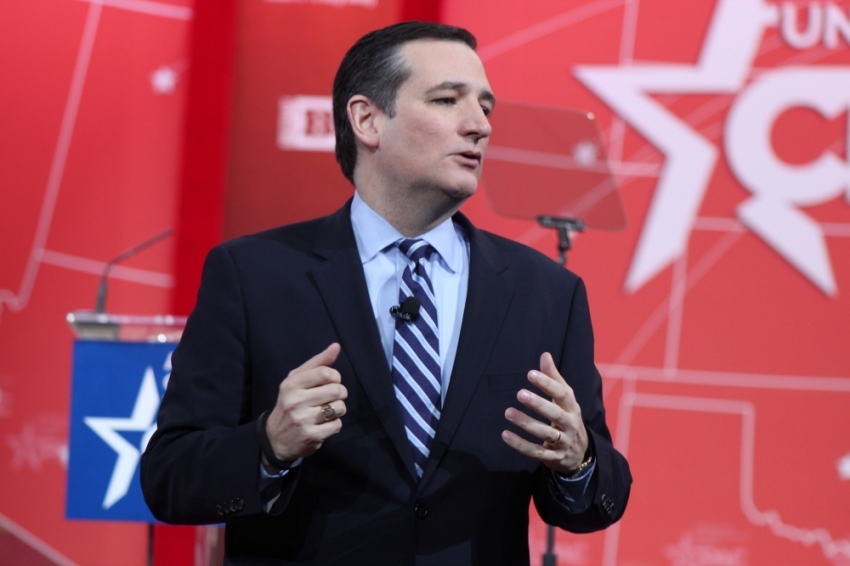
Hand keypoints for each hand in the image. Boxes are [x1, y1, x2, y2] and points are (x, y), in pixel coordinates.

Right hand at [264, 343, 347, 465]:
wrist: (275, 438)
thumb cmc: (290, 402)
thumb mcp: (297, 380)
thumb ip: (317, 363)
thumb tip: (336, 346)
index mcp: (291, 384)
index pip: (325, 373)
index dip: (335, 377)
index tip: (331, 382)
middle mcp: (295, 401)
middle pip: (337, 390)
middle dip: (339, 393)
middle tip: (331, 398)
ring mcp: (303, 419)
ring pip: (339, 407)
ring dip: (338, 410)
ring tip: (327, 412)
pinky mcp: (311, 435)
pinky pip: (337, 425)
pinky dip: (334, 424)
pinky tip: (323, 425)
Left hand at [501, 352, 587, 474]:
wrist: (580, 453)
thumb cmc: (567, 418)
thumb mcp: (565, 399)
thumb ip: (554, 378)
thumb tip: (545, 354)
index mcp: (572, 407)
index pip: (562, 393)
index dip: (547, 383)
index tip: (531, 374)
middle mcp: (570, 424)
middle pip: (555, 413)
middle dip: (538, 404)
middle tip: (520, 394)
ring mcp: (563, 442)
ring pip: (545, 433)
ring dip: (526, 423)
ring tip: (508, 412)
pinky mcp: (553, 457)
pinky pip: (536, 452)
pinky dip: (520, 445)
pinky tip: (505, 435)